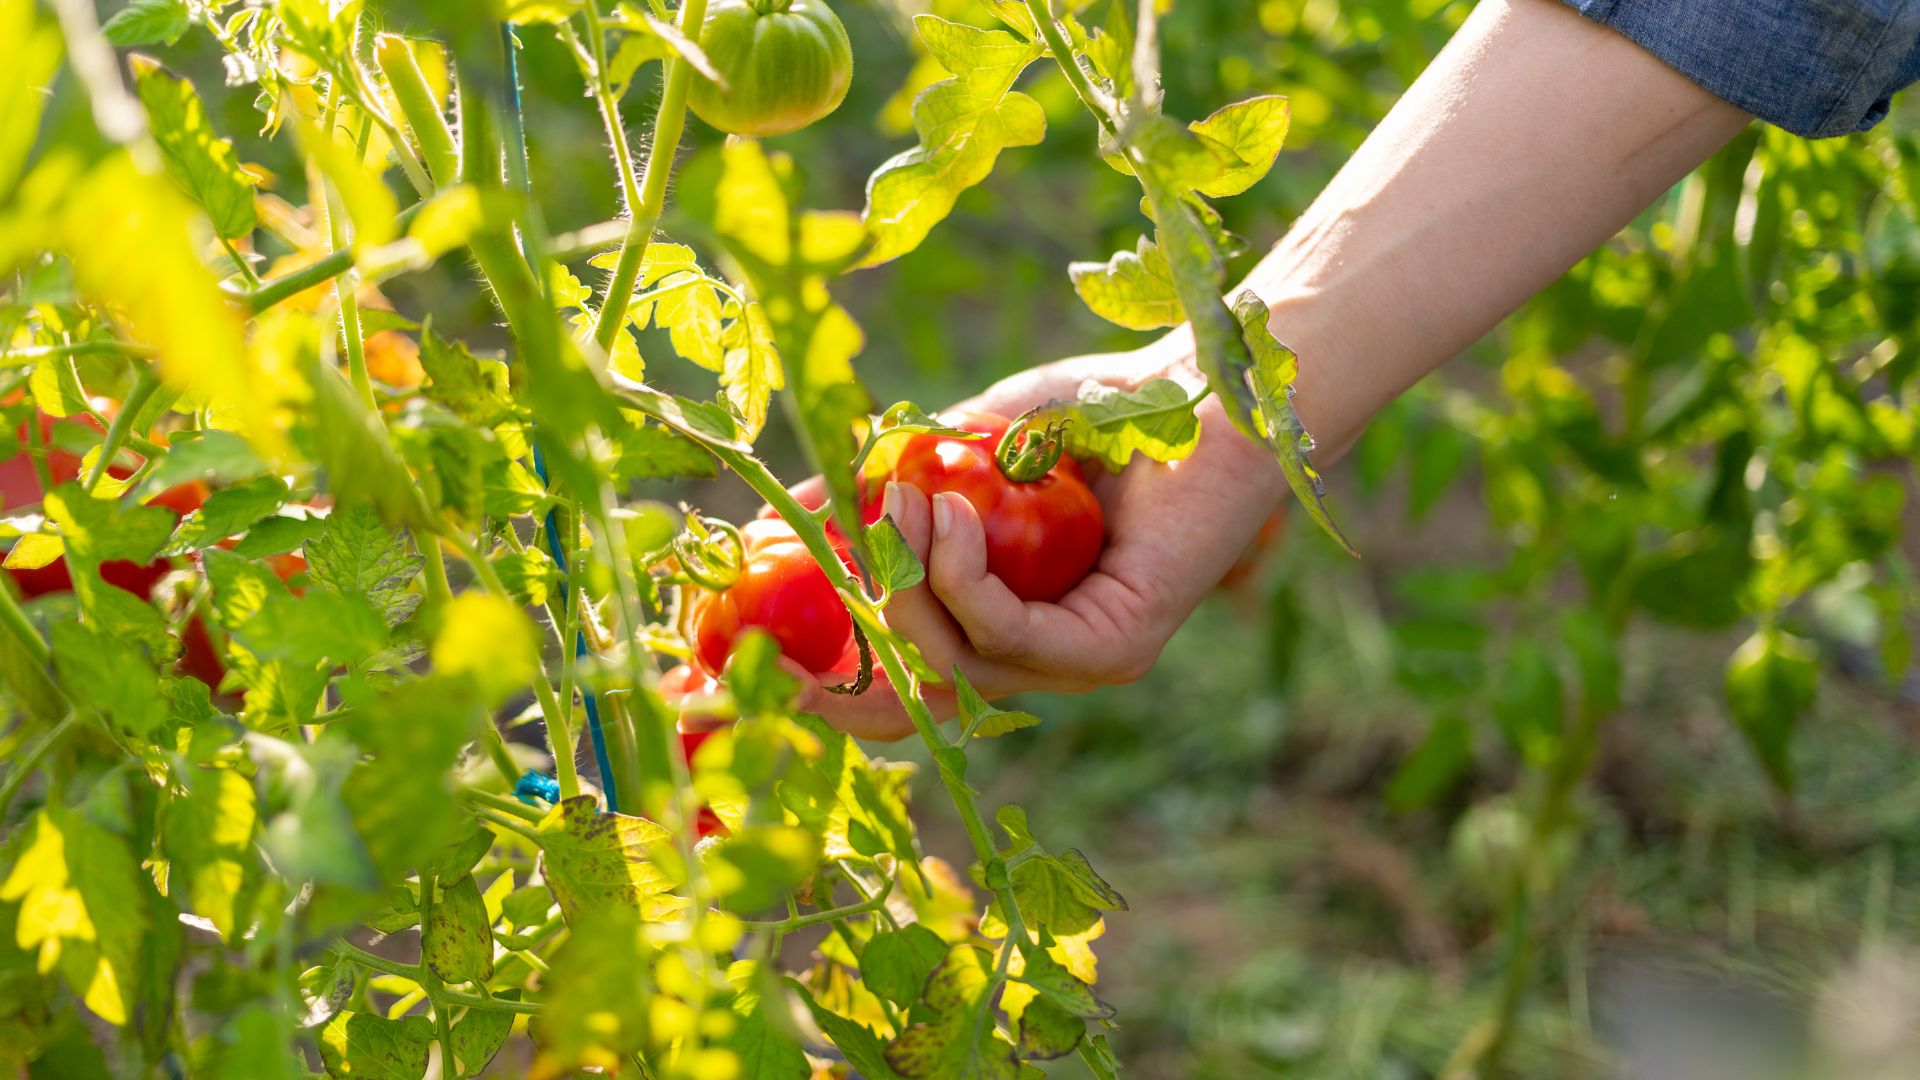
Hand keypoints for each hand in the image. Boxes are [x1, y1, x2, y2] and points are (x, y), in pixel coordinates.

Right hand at [795, 336, 1289, 739]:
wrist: (1211, 383)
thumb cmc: (1099, 410)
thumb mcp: (967, 449)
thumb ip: (887, 487)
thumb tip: (775, 516)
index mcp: (1004, 622)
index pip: (901, 675)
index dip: (826, 666)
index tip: (745, 630)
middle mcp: (1040, 657)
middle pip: (914, 686)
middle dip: (843, 644)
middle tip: (785, 573)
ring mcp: (1079, 661)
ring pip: (954, 662)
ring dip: (907, 581)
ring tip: (896, 500)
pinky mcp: (1116, 646)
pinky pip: (1008, 631)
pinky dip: (963, 577)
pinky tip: (948, 511)